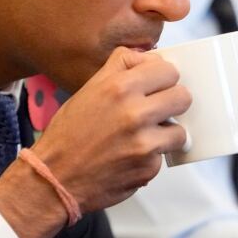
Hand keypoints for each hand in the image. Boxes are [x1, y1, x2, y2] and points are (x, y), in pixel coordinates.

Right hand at [0, 47, 190, 237]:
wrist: (54, 177)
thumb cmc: (69, 132)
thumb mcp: (90, 87)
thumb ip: (122, 67)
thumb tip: (152, 59)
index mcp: (119, 87)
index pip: (168, 70)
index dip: (163, 78)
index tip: (157, 86)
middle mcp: (135, 112)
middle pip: (183, 96)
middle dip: (171, 103)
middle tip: (157, 109)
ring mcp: (144, 143)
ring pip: (180, 129)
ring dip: (165, 133)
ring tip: (144, 135)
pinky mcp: (148, 168)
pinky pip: (164, 155)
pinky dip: (151, 157)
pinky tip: (130, 156)